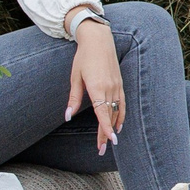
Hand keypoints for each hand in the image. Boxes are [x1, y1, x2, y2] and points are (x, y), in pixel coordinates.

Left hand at [66, 18, 125, 153]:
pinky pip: (122, 104)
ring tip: (109, 141)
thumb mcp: (75, 78)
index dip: (106, 128)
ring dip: (113, 127)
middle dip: (106, 133)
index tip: (110, 141)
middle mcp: (109, 88)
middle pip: (109, 116)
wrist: (99, 40)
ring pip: (117, 112)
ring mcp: (117, 86)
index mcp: (97, 87)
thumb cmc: (83, 58)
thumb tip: (67, 116)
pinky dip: (120, 116)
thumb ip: (73, 99)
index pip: (103, 113)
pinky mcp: (120, 84)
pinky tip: (118, 125)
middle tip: (101, 149)